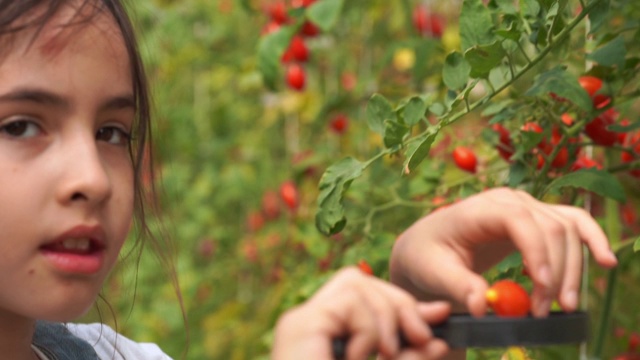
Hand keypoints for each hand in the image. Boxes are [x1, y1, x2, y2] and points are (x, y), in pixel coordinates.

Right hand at [271, 267, 450, 359]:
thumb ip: (409, 359)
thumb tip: (438, 338)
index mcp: (326, 338)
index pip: (362, 295)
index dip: (401, 302)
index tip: (439, 317)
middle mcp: (309, 326)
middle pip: (360, 281)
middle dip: (400, 303)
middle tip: (422, 339)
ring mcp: (300, 324)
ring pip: (356, 284)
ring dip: (385, 319)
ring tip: (385, 357)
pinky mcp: (300, 326)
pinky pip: (348, 302)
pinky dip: (367, 330)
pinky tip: (358, 359)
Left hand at [389, 187, 617, 317]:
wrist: (427, 248)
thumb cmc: (426, 256)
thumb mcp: (432, 272)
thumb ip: (457, 286)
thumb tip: (482, 304)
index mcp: (479, 208)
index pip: (519, 219)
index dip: (537, 251)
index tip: (541, 288)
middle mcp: (508, 201)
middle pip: (549, 227)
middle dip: (556, 271)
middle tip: (544, 311)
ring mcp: (525, 207)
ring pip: (567, 229)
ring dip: (573, 268)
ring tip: (565, 305)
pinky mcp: (536, 220)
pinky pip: (572, 223)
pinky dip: (592, 239)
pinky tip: (606, 260)